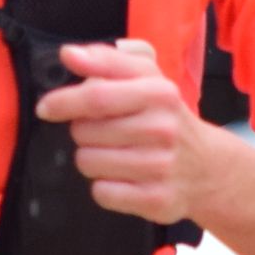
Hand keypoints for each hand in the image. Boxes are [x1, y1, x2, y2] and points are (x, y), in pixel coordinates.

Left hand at [35, 39, 212, 226]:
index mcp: (159, 93)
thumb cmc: (166, 117)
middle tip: (104, 131)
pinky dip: (105, 186)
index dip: (64, 101)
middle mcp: (162, 129)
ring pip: (88, 163)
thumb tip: (69, 54)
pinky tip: (124, 178)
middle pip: (85, 132)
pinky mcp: (156, 199)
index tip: (46, 107)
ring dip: (92, 158)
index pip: (97, 95)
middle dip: (82, 131)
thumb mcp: (147, 79)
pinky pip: (102, 192)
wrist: (208, 168)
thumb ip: (107, 61)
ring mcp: (160, 166)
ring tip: (116, 154)